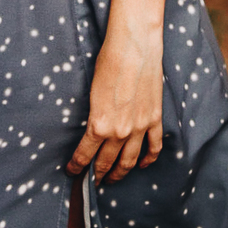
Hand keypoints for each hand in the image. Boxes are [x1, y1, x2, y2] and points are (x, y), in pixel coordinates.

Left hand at [67, 23, 163, 183]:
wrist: (134, 46)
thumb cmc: (108, 61)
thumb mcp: (92, 91)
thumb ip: (94, 114)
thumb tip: (93, 127)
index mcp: (100, 125)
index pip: (85, 155)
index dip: (77, 166)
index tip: (72, 172)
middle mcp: (120, 132)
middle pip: (107, 162)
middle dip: (97, 174)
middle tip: (92, 181)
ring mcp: (140, 127)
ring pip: (130, 161)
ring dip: (120, 172)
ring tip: (112, 178)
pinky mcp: (155, 119)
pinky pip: (153, 147)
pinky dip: (148, 159)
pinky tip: (142, 165)